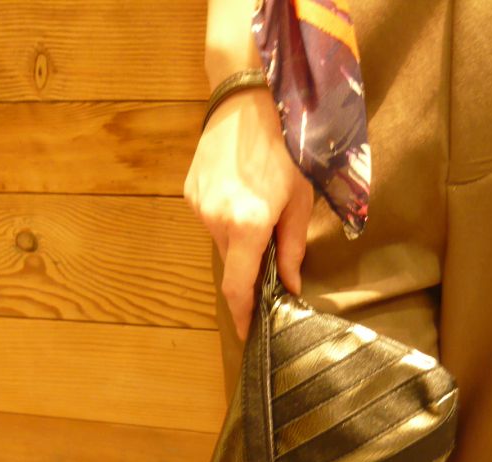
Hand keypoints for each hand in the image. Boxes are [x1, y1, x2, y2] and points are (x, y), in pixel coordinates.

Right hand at [184, 88, 313, 340]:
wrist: (247, 98)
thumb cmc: (285, 147)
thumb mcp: (301, 200)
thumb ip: (293, 248)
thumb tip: (290, 286)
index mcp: (248, 226)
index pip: (239, 288)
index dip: (242, 315)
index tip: (246, 333)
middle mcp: (217, 221)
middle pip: (232, 264)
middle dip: (250, 267)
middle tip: (270, 253)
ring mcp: (199, 206)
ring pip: (221, 242)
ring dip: (240, 240)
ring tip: (258, 210)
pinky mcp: (190, 192)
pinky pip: (211, 219)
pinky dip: (227, 219)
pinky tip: (241, 194)